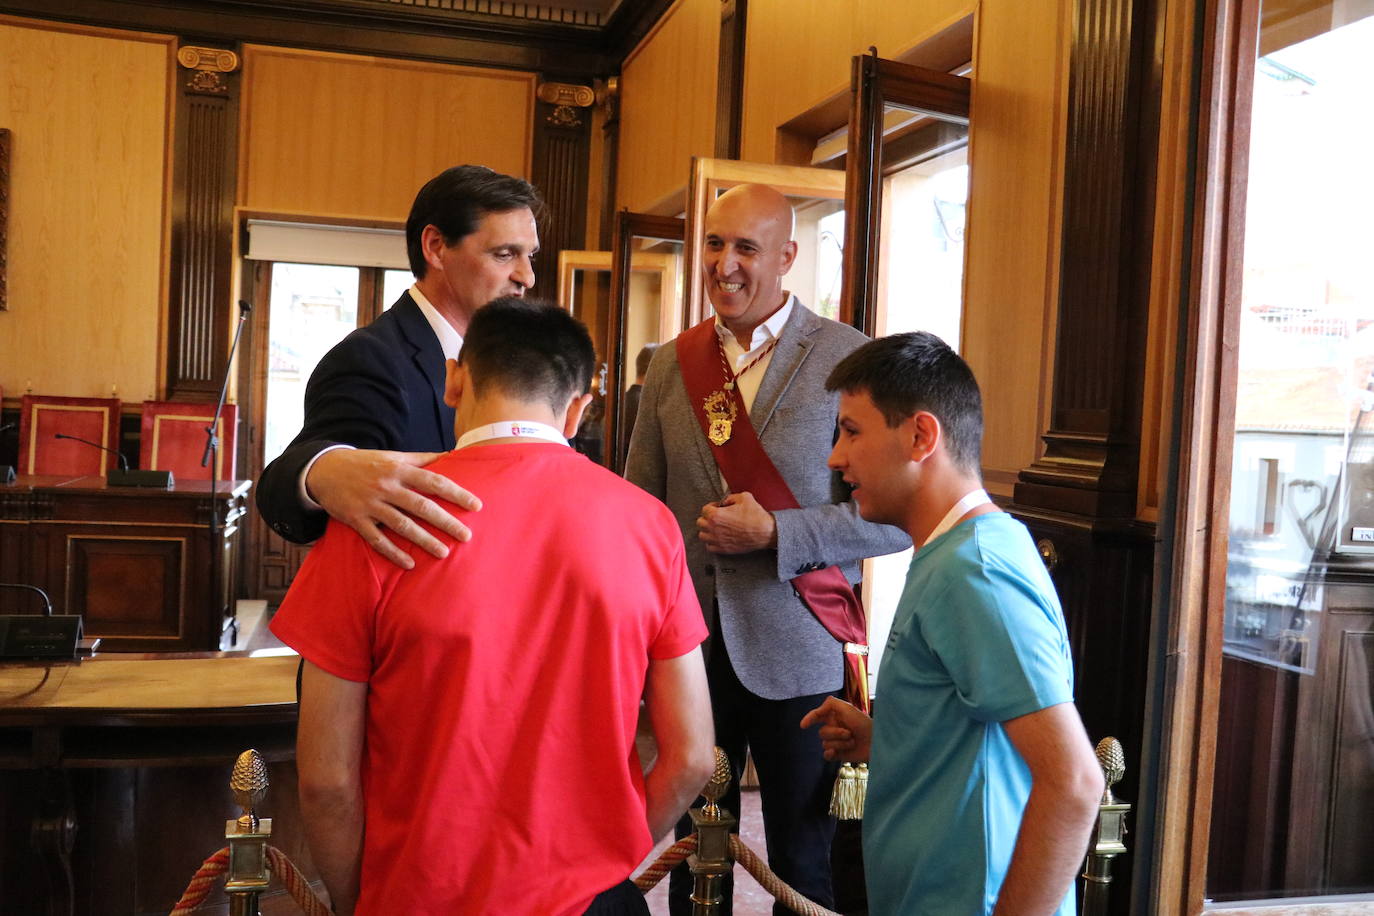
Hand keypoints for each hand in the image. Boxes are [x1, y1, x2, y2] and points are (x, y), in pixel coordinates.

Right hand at [306, 449, 481, 568]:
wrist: (324, 469)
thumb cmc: (367, 464)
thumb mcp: (393, 456)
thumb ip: (422, 459)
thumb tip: (451, 456)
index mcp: (399, 469)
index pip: (434, 481)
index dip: (457, 493)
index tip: (476, 506)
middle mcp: (386, 487)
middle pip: (422, 506)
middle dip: (446, 522)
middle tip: (466, 536)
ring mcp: (371, 505)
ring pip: (402, 525)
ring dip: (424, 540)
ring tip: (444, 553)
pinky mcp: (356, 520)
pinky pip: (377, 540)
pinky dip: (393, 553)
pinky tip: (410, 563)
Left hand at [695, 492, 776, 553]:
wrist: (765, 532)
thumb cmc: (756, 516)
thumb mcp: (744, 497)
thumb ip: (730, 497)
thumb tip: (726, 501)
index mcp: (716, 515)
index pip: (704, 510)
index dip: (711, 507)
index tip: (716, 507)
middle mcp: (714, 528)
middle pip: (700, 523)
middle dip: (707, 518)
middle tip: (715, 517)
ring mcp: (718, 540)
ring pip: (702, 536)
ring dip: (707, 531)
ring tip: (714, 528)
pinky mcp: (723, 549)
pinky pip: (709, 547)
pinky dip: (711, 543)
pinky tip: (718, 538)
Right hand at [799, 696, 872, 761]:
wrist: (875, 742)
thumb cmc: (863, 723)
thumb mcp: (847, 708)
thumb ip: (830, 703)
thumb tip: (817, 709)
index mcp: (834, 716)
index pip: (817, 716)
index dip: (809, 719)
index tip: (803, 726)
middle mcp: (833, 729)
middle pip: (822, 732)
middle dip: (835, 733)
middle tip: (849, 733)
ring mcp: (835, 742)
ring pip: (825, 744)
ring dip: (840, 743)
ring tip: (852, 741)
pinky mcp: (838, 754)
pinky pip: (826, 755)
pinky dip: (831, 753)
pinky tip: (836, 753)